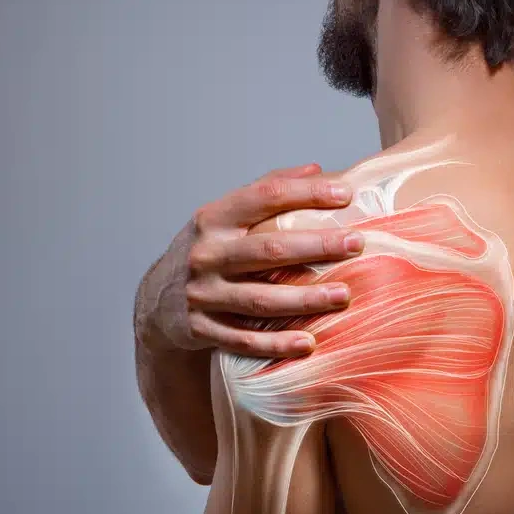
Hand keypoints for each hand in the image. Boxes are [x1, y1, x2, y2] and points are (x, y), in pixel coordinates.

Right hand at [147, 163, 363, 357]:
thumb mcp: (225, 215)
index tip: (346, 195)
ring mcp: (202, 294)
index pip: (264, 198)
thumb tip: (318, 170)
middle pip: (268, 249)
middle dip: (316, 246)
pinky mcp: (201, 329)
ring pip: (259, 299)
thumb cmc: (208, 249)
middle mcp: (207, 253)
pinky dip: (276, 343)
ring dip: (305, 299)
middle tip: (357, 243)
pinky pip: (244, 339)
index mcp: (214, 218)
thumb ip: (268, 190)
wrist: (156, 301)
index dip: (306, 194)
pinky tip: (309, 343)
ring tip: (344, 295)